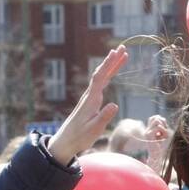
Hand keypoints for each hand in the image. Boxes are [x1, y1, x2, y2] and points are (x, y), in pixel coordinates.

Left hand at [49, 47, 126, 164]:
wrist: (66, 141)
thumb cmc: (80, 137)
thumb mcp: (94, 130)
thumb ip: (104, 117)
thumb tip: (115, 104)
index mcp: (91, 100)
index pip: (101, 77)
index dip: (109, 64)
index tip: (118, 53)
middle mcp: (90, 95)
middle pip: (101, 73)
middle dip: (112, 60)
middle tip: (122, 48)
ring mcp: (90, 98)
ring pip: (101, 77)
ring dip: (111, 66)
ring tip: (121, 55)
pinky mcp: (91, 102)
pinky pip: (100, 84)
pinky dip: (108, 75)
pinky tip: (111, 73)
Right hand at [145, 115, 171, 175]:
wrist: (156, 156)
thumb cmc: (161, 147)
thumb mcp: (164, 135)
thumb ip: (163, 127)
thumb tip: (161, 119)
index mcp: (149, 129)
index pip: (154, 117)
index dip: (161, 120)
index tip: (165, 128)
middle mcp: (147, 130)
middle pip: (155, 117)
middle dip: (163, 122)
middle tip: (165, 131)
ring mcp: (147, 132)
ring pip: (157, 121)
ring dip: (163, 127)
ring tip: (164, 135)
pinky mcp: (148, 134)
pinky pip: (158, 127)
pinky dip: (163, 131)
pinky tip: (163, 138)